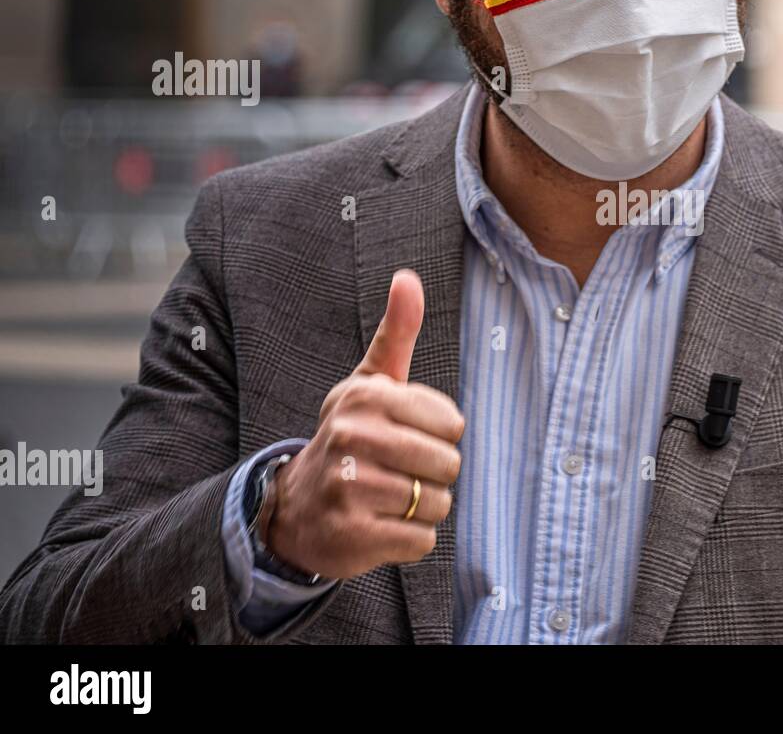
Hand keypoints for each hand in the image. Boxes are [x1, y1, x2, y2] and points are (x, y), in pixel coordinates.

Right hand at [267, 269, 464, 579]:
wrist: (294, 506)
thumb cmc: (350, 436)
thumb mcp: (369, 382)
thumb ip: (396, 332)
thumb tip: (408, 278)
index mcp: (365, 397)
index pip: (452, 424)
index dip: (439, 436)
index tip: (406, 437)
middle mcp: (351, 437)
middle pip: (448, 464)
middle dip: (434, 476)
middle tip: (399, 473)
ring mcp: (349, 487)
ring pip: (438, 503)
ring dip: (424, 509)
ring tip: (389, 499)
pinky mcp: (351, 535)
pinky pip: (421, 540)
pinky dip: (410, 539)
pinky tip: (382, 526)